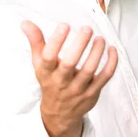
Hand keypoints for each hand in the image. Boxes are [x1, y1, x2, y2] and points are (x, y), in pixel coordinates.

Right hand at [21, 20, 117, 136]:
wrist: (60, 113)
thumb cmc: (50, 82)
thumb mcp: (39, 64)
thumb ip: (36, 42)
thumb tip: (26, 23)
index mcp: (47, 72)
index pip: (49, 57)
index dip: (56, 41)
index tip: (64, 25)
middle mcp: (61, 82)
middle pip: (70, 63)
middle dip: (79, 45)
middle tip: (87, 28)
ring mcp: (78, 89)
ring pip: (89, 70)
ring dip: (96, 52)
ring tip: (100, 38)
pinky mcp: (92, 93)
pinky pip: (105, 77)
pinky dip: (111, 63)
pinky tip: (112, 49)